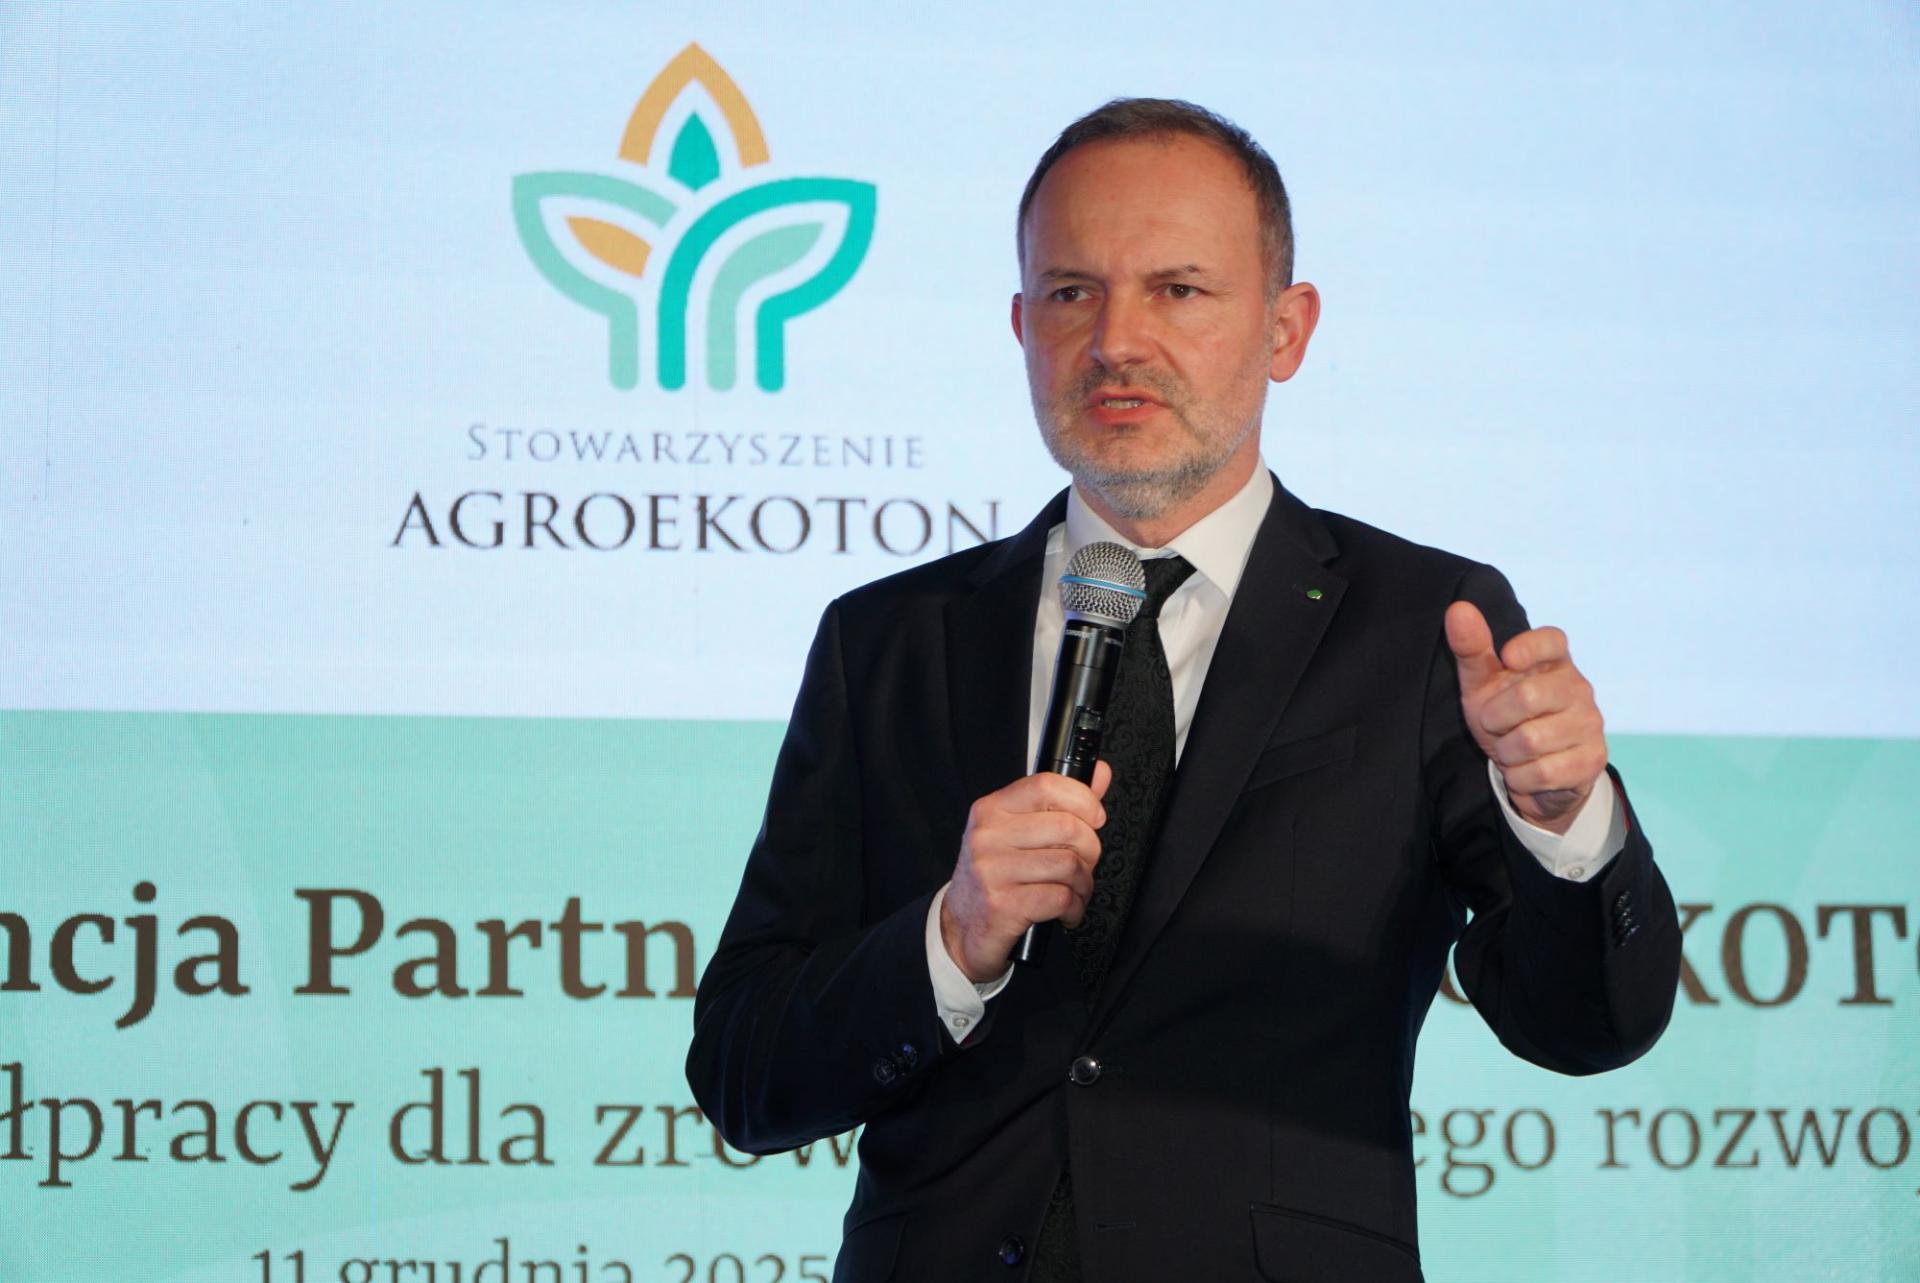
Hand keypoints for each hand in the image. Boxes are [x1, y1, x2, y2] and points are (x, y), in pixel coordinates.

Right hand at [940, 762, 1111, 982]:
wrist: (962, 925)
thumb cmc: (995, 875)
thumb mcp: (1018, 833)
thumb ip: (1060, 802)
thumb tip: (1099, 773)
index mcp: (992, 809)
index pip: (1046, 785)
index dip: (1083, 799)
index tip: (1094, 818)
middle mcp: (988, 835)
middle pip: (1067, 827)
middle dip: (1091, 850)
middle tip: (1085, 864)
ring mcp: (992, 870)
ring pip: (1069, 864)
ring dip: (1084, 884)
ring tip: (1076, 891)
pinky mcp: (1002, 904)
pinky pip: (1060, 898)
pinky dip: (1074, 908)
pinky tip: (1066, 911)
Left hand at [1444, 601, 1606, 834]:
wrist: (1532, 773)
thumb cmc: (1504, 717)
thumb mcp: (1482, 685)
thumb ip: (1471, 649)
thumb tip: (1458, 609)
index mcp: (1554, 661)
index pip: (1552, 640)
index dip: (1529, 648)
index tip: (1507, 660)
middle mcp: (1579, 688)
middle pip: (1528, 697)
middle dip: (1496, 719)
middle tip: (1496, 726)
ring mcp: (1590, 724)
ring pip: (1531, 741)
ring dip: (1506, 752)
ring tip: (1512, 750)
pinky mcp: (1593, 759)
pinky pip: (1543, 772)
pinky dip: (1521, 778)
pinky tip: (1526, 772)